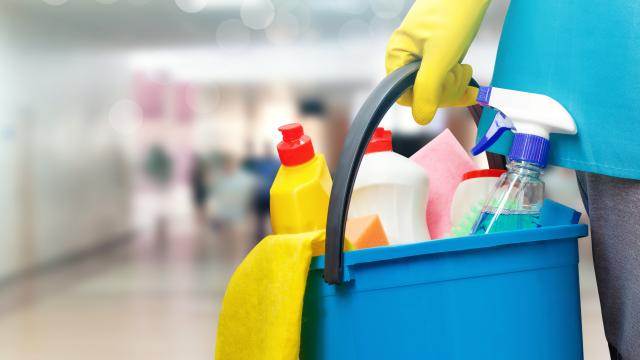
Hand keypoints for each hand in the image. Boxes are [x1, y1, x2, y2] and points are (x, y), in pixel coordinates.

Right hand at [385, 0, 489, 124]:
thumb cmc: (453, 11)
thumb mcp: (440, 55)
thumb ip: (428, 88)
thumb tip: (421, 118)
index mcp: (398, 55)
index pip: (405, 95)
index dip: (426, 98)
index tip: (444, 89)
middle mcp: (407, 56)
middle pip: (421, 93)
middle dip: (444, 89)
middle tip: (459, 73)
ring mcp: (424, 54)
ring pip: (436, 86)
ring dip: (453, 83)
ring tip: (464, 68)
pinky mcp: (439, 51)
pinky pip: (445, 76)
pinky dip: (458, 79)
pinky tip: (468, 77)